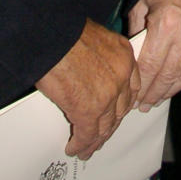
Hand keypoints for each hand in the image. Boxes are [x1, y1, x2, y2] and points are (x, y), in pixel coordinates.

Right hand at [36, 19, 139, 158]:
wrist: (49, 35)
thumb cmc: (63, 31)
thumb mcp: (93, 37)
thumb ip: (100, 57)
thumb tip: (90, 73)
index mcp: (124, 55)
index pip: (131, 88)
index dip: (122, 104)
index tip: (116, 113)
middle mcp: (121, 76)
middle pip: (120, 110)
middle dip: (110, 125)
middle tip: (101, 135)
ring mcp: (107, 96)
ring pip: (106, 126)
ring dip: (96, 140)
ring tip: (87, 148)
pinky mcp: (88, 110)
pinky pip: (87, 133)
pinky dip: (81, 144)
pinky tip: (75, 148)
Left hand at [127, 0, 180, 108]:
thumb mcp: (141, 3)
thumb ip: (136, 34)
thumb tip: (131, 61)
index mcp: (167, 24)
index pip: (152, 66)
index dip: (144, 86)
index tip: (136, 98)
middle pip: (171, 75)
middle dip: (156, 93)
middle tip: (146, 104)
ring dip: (174, 88)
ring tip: (161, 96)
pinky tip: (180, 80)